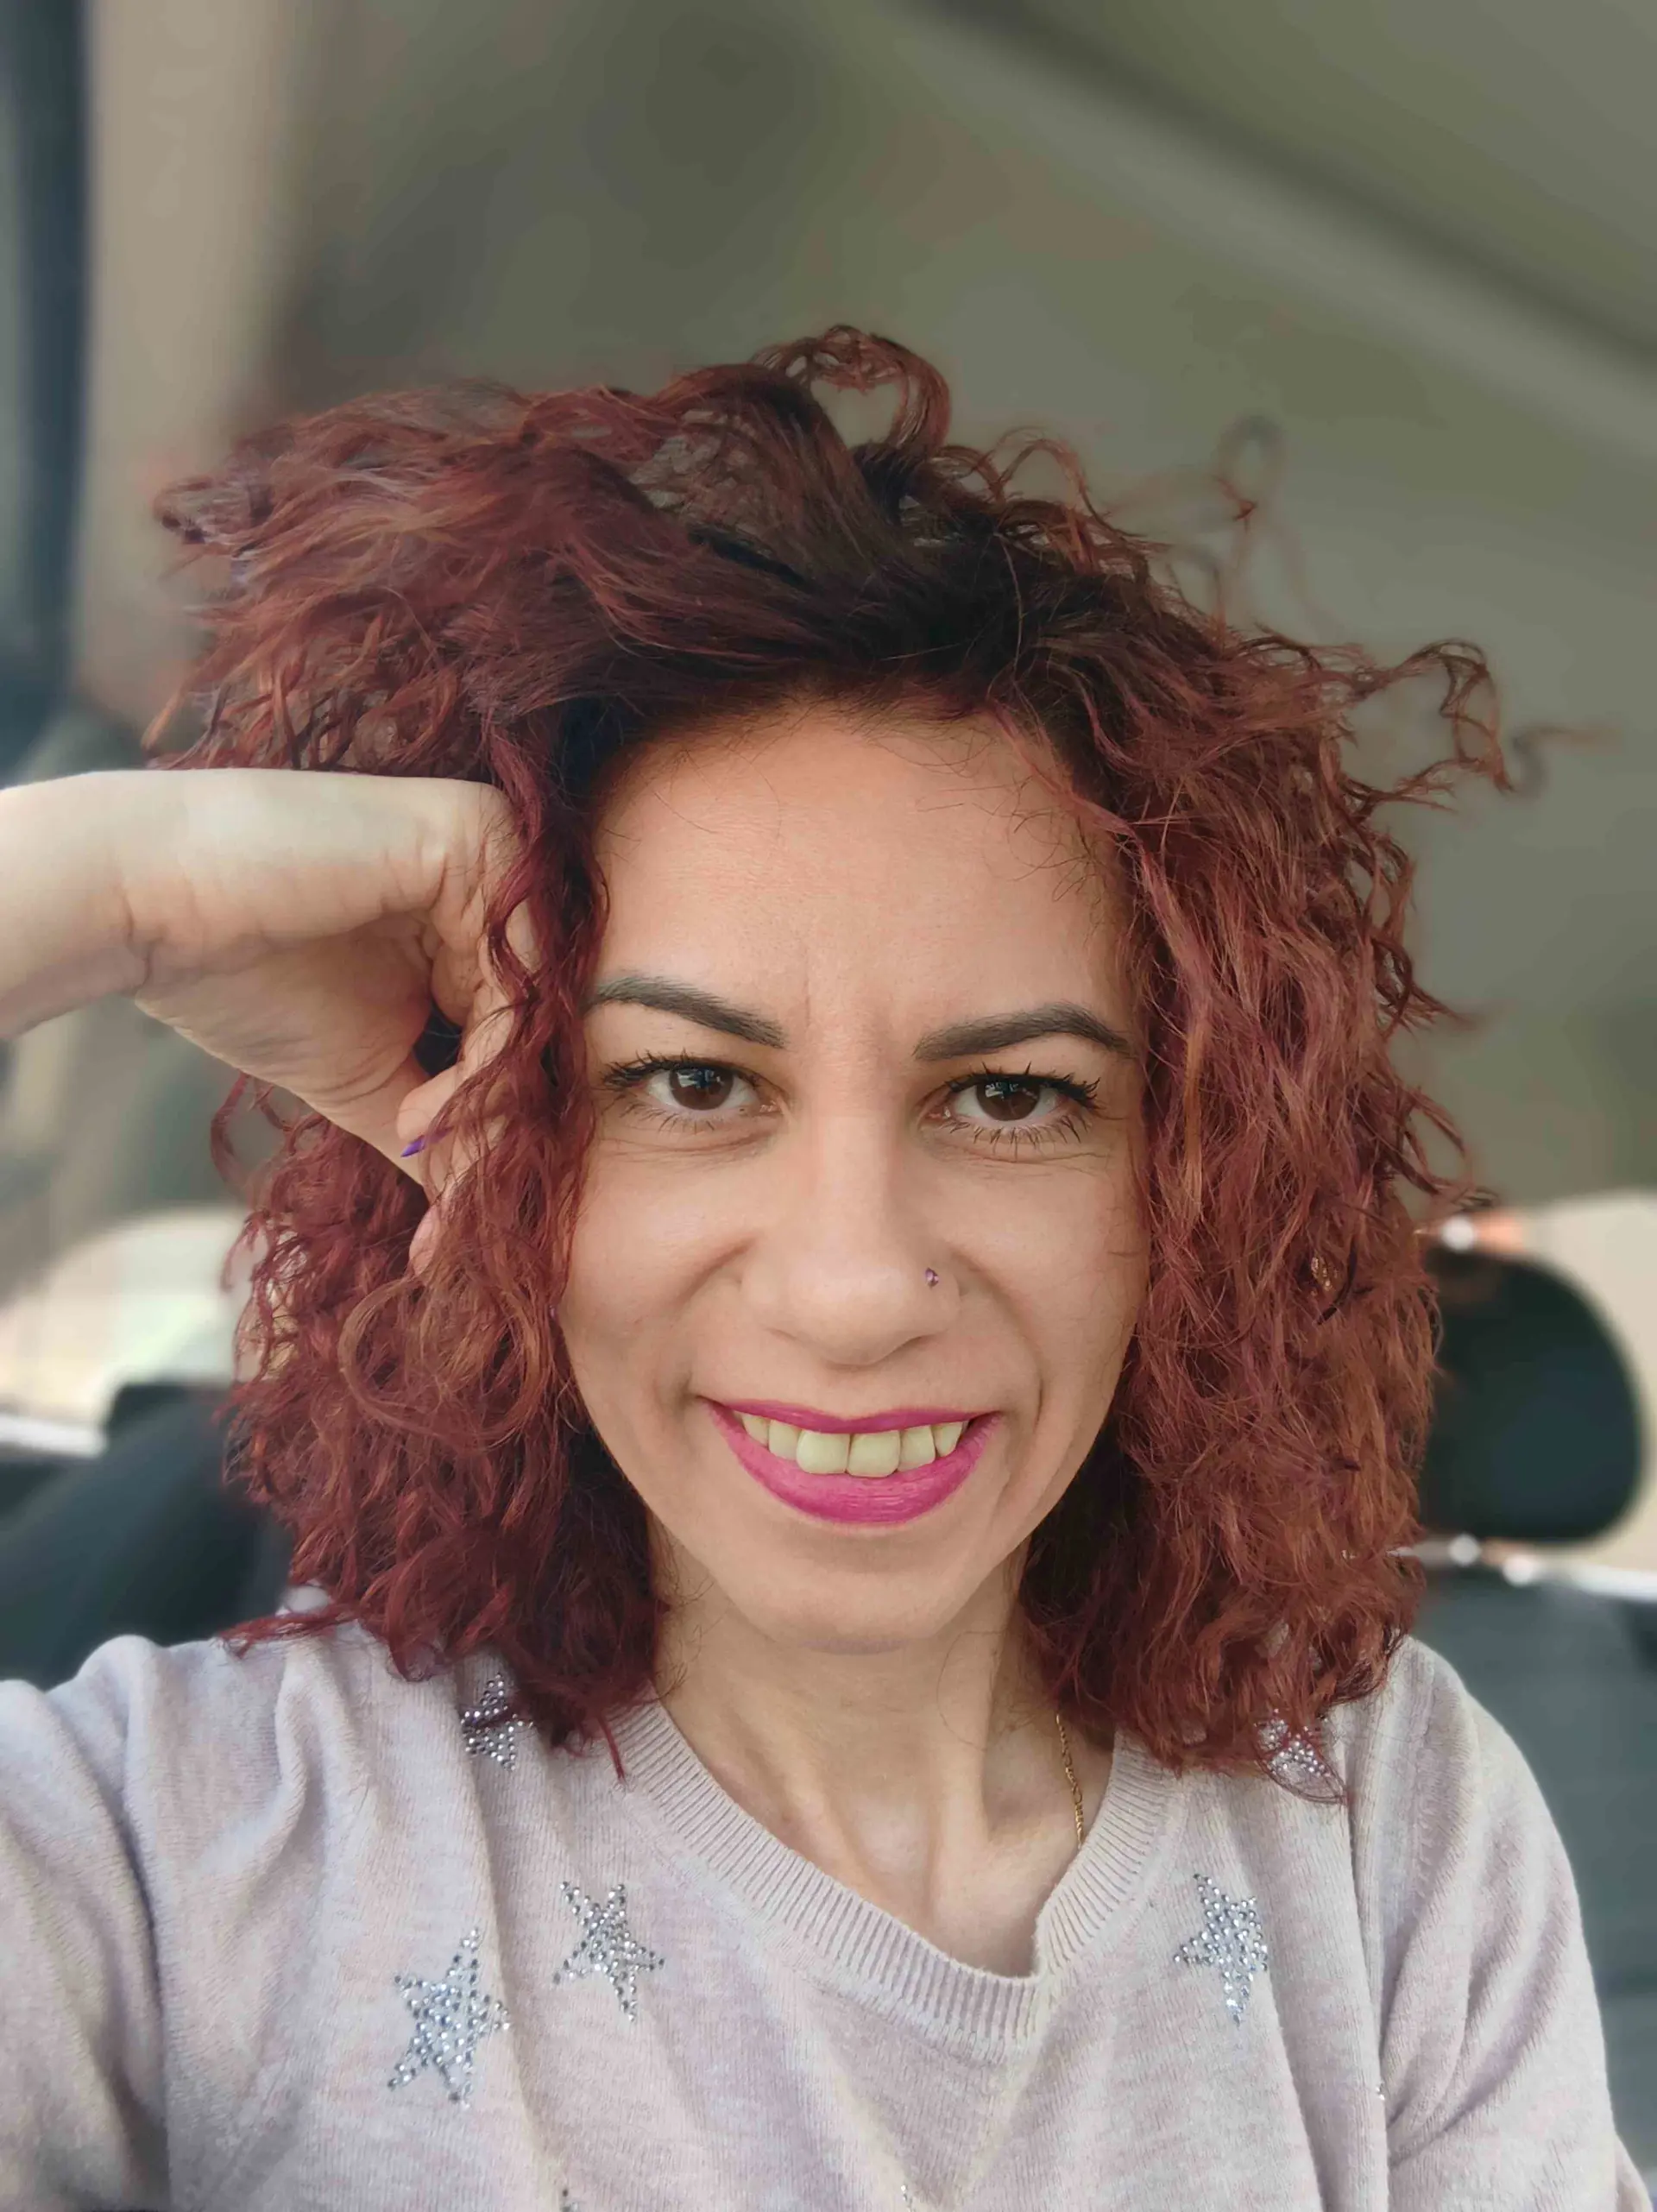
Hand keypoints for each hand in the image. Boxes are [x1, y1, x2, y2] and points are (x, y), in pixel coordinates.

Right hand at [114, 767, 532, 1210]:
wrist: (144, 908)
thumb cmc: (242, 978)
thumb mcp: (371, 1074)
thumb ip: (445, 1124)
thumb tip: (490, 1209)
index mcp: (481, 915)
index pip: (533, 1034)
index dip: (502, 1132)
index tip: (455, 1216)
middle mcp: (504, 873)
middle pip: (550, 1025)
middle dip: (503, 1132)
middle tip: (456, 1210)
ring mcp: (500, 847)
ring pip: (546, 1012)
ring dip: (490, 1108)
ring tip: (415, 1141)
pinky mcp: (483, 835)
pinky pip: (524, 975)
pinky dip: (486, 1063)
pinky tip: (418, 1109)